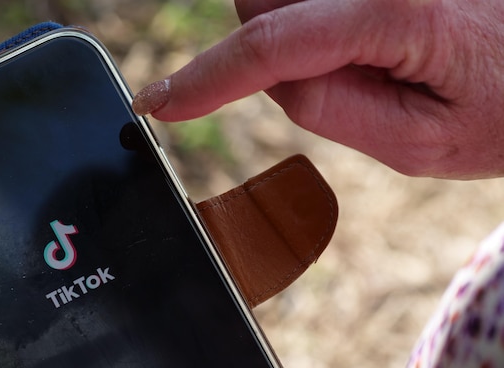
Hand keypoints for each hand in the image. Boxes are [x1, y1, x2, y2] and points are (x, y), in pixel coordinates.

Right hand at [132, 0, 503, 178]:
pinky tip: (353, 36)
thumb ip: (330, 110)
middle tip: (339, 79)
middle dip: (266, 46)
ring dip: (287, 24)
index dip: (204, 81)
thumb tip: (273, 79)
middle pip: (260, 0)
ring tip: (361, 53)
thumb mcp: (422, 143)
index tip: (156, 106)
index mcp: (395, 12)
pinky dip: (303, 14)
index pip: (269, 46)